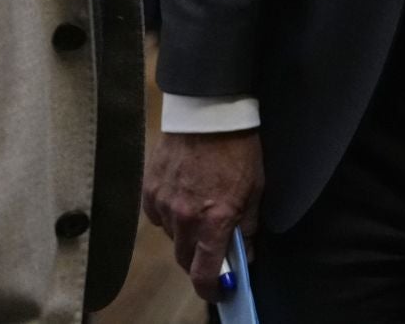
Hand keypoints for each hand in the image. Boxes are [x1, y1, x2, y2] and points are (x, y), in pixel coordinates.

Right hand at [141, 129, 265, 301]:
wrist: (209, 112)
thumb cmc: (238, 149)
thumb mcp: (255, 189)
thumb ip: (248, 226)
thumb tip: (245, 252)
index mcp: (214, 220)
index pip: (204, 273)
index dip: (210, 289)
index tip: (218, 292)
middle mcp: (185, 218)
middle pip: (184, 258)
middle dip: (198, 260)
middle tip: (211, 249)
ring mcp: (163, 203)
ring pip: (170, 236)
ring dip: (184, 233)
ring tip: (198, 210)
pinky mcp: (149, 189)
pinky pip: (156, 216)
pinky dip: (168, 214)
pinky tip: (181, 197)